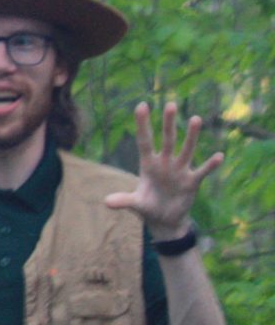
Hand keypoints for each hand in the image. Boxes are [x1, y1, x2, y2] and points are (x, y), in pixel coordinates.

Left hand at [103, 101, 221, 239]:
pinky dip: (210, 165)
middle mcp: (165, 163)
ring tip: (196, 118)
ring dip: (191, 136)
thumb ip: (123, 200)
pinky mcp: (192, 182)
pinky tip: (219, 156)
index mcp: (148, 165)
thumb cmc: (148, 207)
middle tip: (170, 104)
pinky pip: (202, 171)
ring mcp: (180, 171)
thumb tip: (105, 202)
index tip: (142, 105)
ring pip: (186, 150)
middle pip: (167, 140)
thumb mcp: (135, 204)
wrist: (165, 220)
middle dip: (168, 123)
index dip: (143, 124)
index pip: (144, 141)